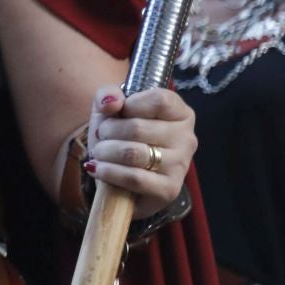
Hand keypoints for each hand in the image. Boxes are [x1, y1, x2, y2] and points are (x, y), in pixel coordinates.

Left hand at [84, 85, 196, 218]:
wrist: (119, 173)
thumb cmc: (119, 134)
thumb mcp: (110, 107)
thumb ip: (108, 94)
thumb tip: (110, 103)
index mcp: (180, 113)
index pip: (159, 100)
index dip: (130, 105)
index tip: (117, 113)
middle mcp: (186, 138)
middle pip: (138, 128)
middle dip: (108, 131)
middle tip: (101, 136)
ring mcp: (180, 166)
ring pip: (133, 153)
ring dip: (105, 151)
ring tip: (99, 152)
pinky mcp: (169, 190)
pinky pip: (134, 178)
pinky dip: (108, 172)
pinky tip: (98, 169)